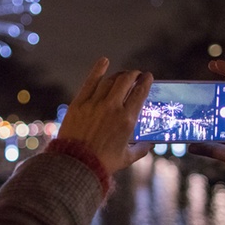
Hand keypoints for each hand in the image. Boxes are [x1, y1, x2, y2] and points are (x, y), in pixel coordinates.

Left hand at [57, 57, 153, 173]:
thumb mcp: (126, 158)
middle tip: (136, 74)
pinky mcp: (79, 103)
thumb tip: (149, 145)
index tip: (148, 77)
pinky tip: (104, 61)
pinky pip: (90, 81)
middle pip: (126, 81)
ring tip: (122, 75)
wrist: (76, 163)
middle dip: (133, 74)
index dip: (146, 81)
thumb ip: (140, 149)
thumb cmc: (103, 163)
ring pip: (110, 80)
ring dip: (119, 75)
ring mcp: (95, 103)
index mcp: (127, 120)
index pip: (140, 92)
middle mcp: (112, 108)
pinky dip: (98, 69)